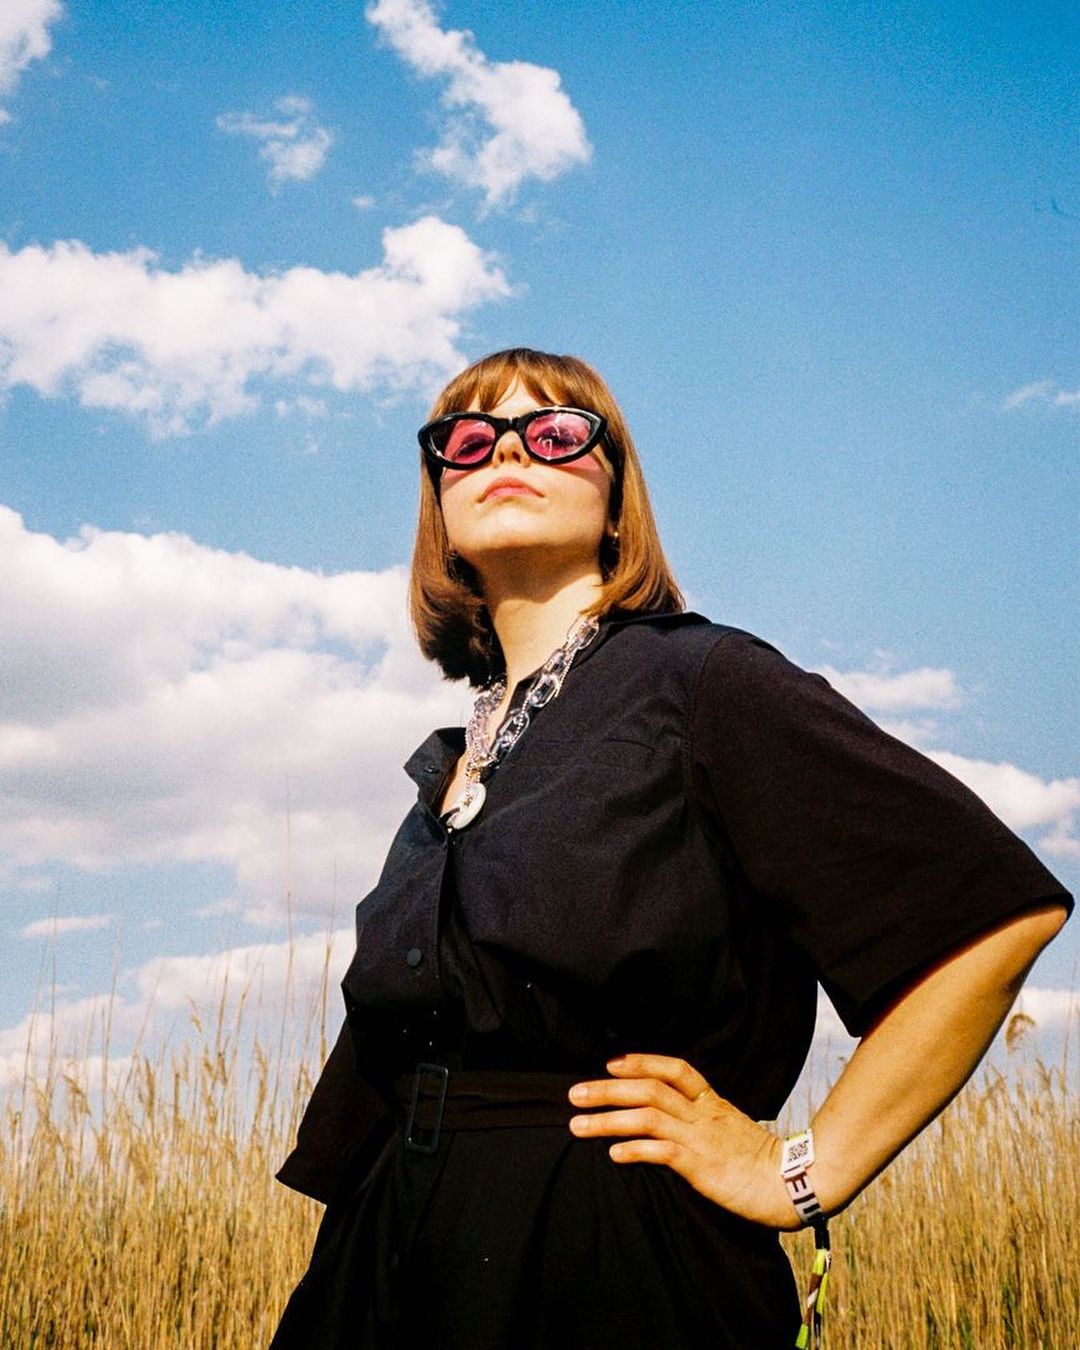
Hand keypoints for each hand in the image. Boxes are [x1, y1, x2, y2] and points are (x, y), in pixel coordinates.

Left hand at [568, 1053, 799, 1229]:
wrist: (792, 1184)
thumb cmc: (761, 1162)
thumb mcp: (731, 1129)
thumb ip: (704, 1121)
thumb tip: (674, 1120)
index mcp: (711, 1103)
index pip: (675, 1069)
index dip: (641, 1062)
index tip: (611, 1063)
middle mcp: (702, 1115)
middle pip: (649, 1089)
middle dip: (608, 1089)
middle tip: (575, 1093)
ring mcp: (700, 1138)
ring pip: (646, 1117)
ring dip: (608, 1119)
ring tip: (577, 1125)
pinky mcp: (701, 1166)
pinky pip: (661, 1152)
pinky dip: (634, 1150)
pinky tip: (613, 1154)